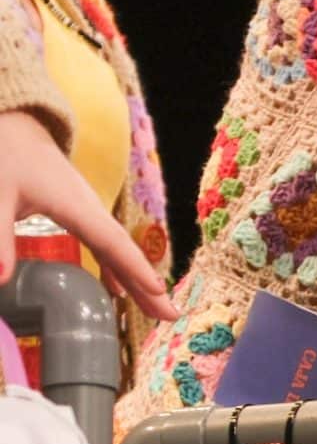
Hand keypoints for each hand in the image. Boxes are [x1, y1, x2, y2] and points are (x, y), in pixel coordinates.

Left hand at [0, 111, 176, 319]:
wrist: (16, 128)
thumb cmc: (6, 156)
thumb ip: (0, 236)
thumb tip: (2, 280)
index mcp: (76, 206)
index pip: (112, 243)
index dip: (135, 269)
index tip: (158, 292)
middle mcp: (90, 210)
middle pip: (124, 251)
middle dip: (148, 284)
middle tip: (171, 315)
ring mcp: (87, 212)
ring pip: (117, 250)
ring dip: (137, 280)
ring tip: (154, 311)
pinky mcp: (79, 214)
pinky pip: (104, 245)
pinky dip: (116, 268)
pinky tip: (117, 290)